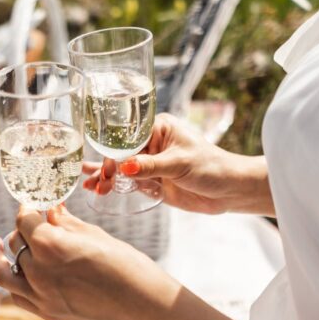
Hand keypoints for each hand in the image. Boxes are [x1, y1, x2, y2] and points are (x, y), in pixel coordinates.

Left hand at [0, 205, 178, 319]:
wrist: (145, 308)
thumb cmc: (127, 266)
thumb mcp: (95, 236)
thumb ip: (66, 223)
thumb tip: (50, 209)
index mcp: (50, 245)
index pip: (25, 219)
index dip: (28, 207)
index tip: (33, 203)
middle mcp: (38, 271)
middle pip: (15, 242)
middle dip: (23, 228)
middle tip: (33, 221)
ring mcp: (40, 296)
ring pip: (4, 272)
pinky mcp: (47, 313)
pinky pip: (17, 295)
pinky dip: (13, 281)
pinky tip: (18, 271)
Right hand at [83, 113, 273, 215]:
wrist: (228, 191)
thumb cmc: (211, 167)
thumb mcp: (179, 164)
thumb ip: (149, 166)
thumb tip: (124, 167)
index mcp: (158, 128)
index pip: (128, 138)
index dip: (113, 152)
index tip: (104, 167)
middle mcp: (152, 143)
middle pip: (120, 153)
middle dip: (106, 167)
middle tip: (96, 181)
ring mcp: (151, 163)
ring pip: (122, 169)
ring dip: (106, 177)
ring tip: (90, 187)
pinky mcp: (152, 181)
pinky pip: (129, 182)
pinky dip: (114, 185)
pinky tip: (97, 188)